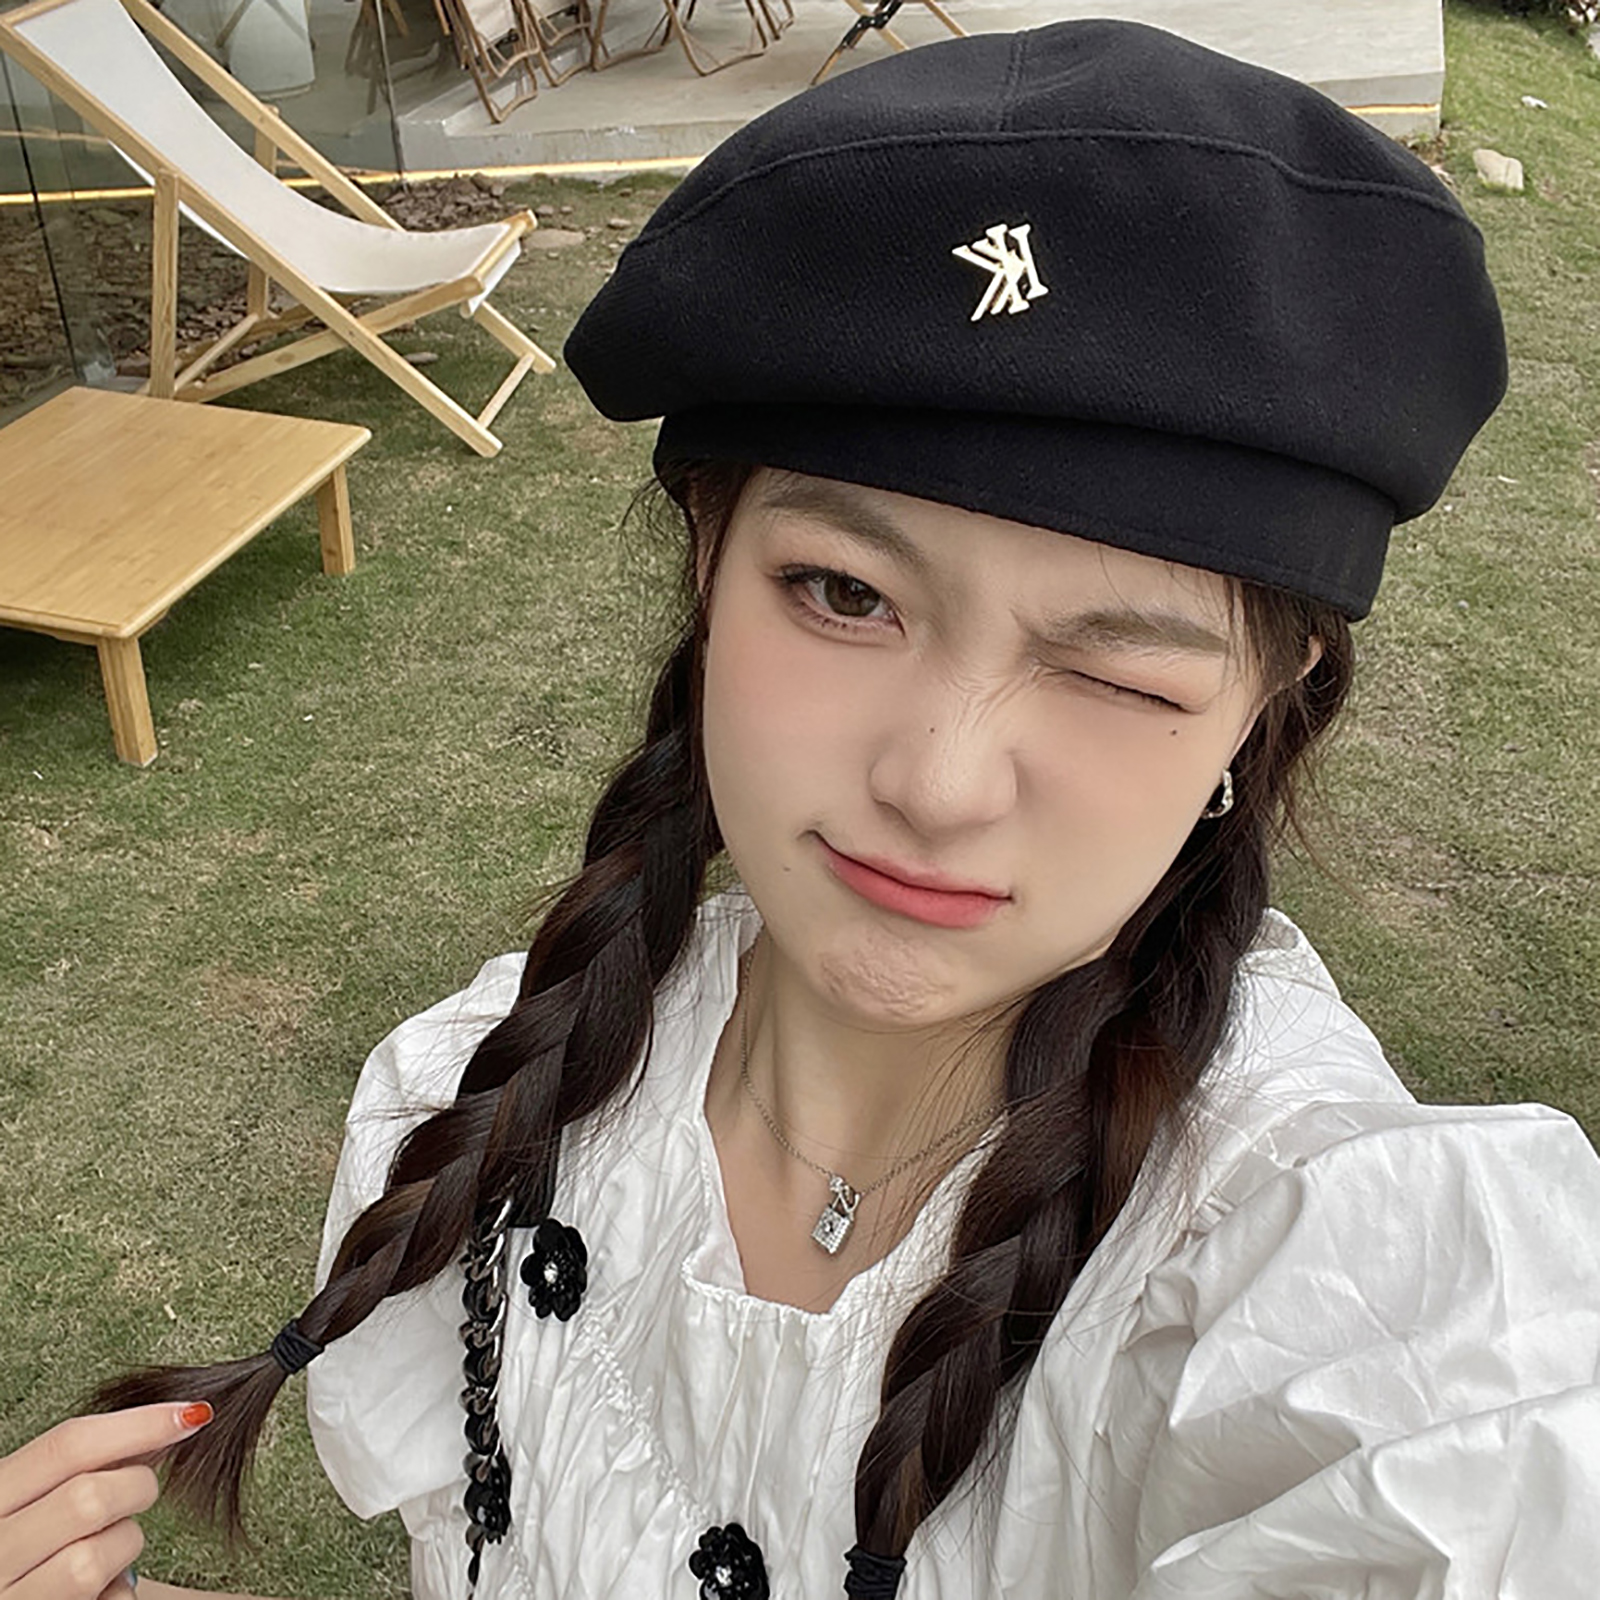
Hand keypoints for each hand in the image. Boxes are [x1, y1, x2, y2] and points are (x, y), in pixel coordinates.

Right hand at [0, 1401, 212, 1599]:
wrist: (10, 1597)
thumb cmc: (26, 1549)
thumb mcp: (33, 1500)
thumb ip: (81, 1466)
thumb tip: (170, 1420)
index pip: (66, 1446)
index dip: (139, 1424)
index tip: (192, 1415)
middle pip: (87, 1498)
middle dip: (135, 1489)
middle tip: (140, 1493)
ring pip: (91, 1561)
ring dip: (122, 1549)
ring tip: (110, 1551)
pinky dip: (120, 1593)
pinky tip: (102, 1590)